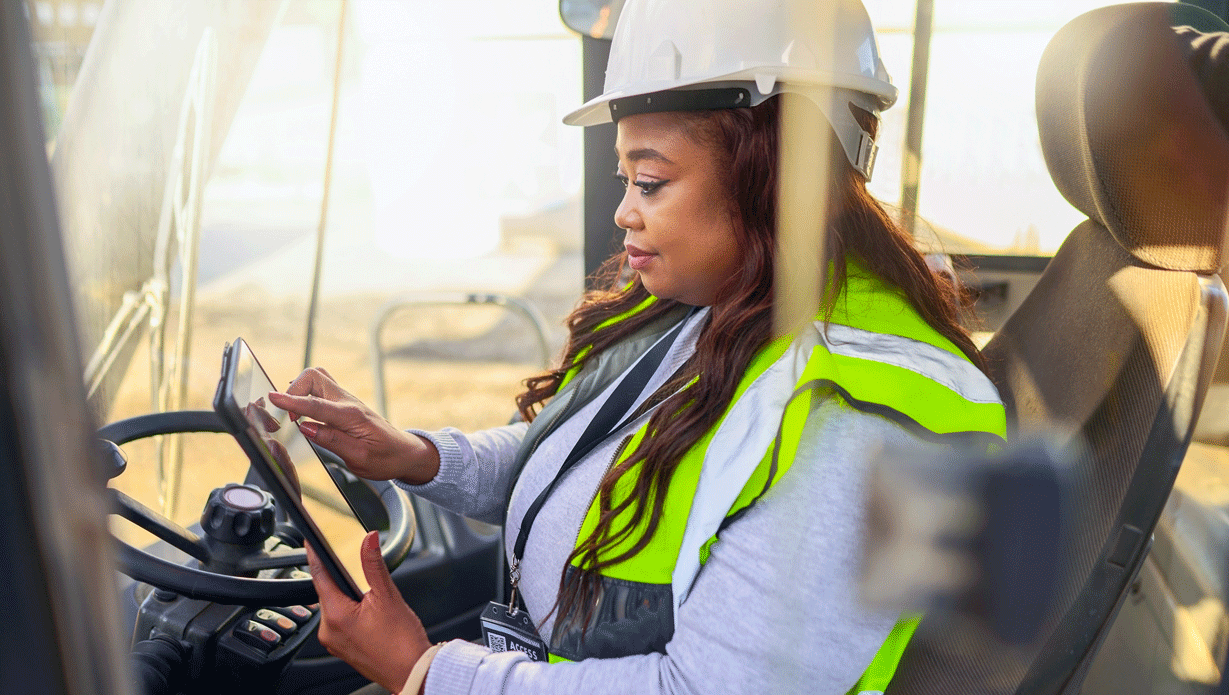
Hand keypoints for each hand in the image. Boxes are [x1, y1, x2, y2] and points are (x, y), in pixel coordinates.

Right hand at [267, 367, 439, 483]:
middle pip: (314, 376)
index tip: (273, 397)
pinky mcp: (344, 403)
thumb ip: (331, 440)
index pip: (316, 404)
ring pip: (317, 378)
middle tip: (292, 417)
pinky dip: (307, 395)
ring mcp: (346, 400)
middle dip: (294, 390)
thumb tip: (305, 427)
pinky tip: (305, 412)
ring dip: (300, 390)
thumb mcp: (359, 458)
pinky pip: (321, 389)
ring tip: (297, 414)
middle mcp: (348, 402)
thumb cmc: (386, 458)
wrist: (405, 453)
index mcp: (352, 416)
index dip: (292, 401)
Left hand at [306, 531, 431, 691]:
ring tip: (372, 598)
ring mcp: (334, 641)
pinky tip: (370, 613)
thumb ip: (374, 564)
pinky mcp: (342, 648)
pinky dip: (351, 611)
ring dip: (348, 596)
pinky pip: (340, 621)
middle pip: (327, 591)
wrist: (412, 672)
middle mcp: (328, 630)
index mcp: (335, 615)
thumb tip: (369, 540)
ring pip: (335, 606)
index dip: (316, 554)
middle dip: (342, 578)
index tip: (312, 539)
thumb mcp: (388, 596)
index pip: (319, 575)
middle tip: (358, 570)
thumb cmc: (402, 642)